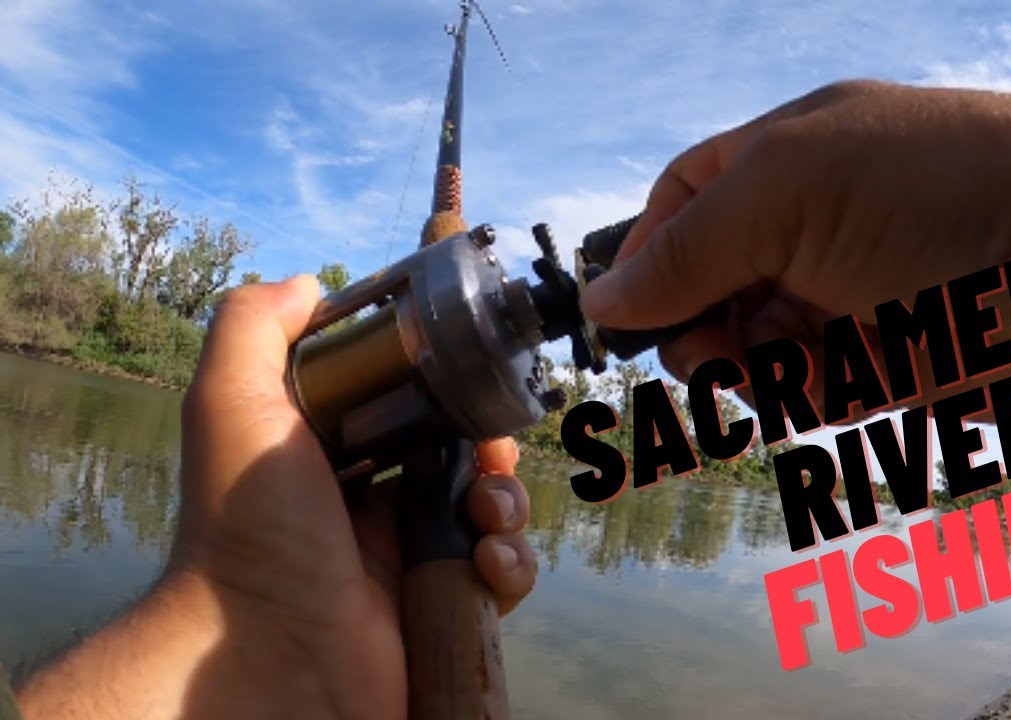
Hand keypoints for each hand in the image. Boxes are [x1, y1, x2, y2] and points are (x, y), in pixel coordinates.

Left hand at [17, 276, 537, 719]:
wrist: (269, 646)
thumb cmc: (249, 524)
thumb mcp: (231, 404)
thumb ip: (253, 328)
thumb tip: (310, 282)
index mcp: (333, 453)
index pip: (409, 404)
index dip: (446, 388)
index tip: (470, 378)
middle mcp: (374, 502)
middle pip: (464, 454)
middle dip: (492, 447)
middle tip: (490, 453)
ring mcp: (411, 558)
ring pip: (494, 512)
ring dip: (508, 503)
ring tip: (487, 514)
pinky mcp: (442, 608)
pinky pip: (504, 576)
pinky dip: (511, 564)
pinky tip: (486, 561)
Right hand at [581, 79, 1010, 420]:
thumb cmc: (937, 192)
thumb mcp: (787, 192)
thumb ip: (686, 248)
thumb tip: (601, 299)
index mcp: (781, 160)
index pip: (681, 202)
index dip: (646, 255)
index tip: (622, 313)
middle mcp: (807, 228)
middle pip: (706, 289)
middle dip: (694, 327)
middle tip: (709, 353)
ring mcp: (844, 297)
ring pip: (750, 353)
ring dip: (747, 370)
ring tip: (780, 367)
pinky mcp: (884, 364)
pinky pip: (809, 395)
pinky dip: (808, 398)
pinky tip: (841, 381)